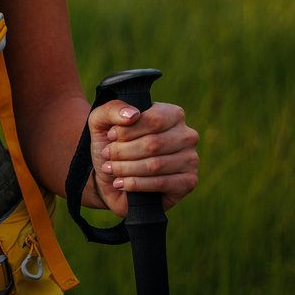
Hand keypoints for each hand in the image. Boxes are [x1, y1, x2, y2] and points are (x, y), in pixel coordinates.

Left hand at [89, 100, 199, 217]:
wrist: (109, 176)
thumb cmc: (111, 144)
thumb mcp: (102, 121)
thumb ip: (113, 110)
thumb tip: (133, 114)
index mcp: (172, 114)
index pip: (154, 119)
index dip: (128, 130)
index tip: (110, 136)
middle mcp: (187, 135)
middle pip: (153, 144)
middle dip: (123, 151)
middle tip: (106, 155)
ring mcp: (191, 159)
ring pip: (156, 164)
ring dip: (126, 168)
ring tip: (110, 168)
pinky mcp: (188, 182)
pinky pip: (161, 183)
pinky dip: (135, 184)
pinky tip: (121, 183)